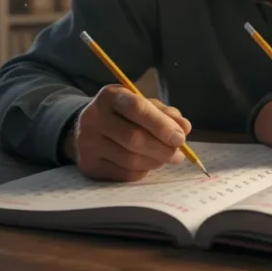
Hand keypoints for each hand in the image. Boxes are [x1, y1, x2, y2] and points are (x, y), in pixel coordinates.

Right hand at [68, 84, 191, 181]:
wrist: (88, 129)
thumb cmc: (124, 115)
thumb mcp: (144, 106)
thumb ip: (165, 114)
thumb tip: (184, 128)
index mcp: (110, 96)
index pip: (137, 108)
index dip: (161, 125)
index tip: (181, 138)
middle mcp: (93, 117)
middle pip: (133, 138)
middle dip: (162, 149)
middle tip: (178, 155)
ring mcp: (87, 143)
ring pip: (130, 159)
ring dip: (155, 162)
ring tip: (166, 159)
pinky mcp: (88, 164)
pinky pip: (123, 174)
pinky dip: (142, 171)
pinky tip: (147, 165)